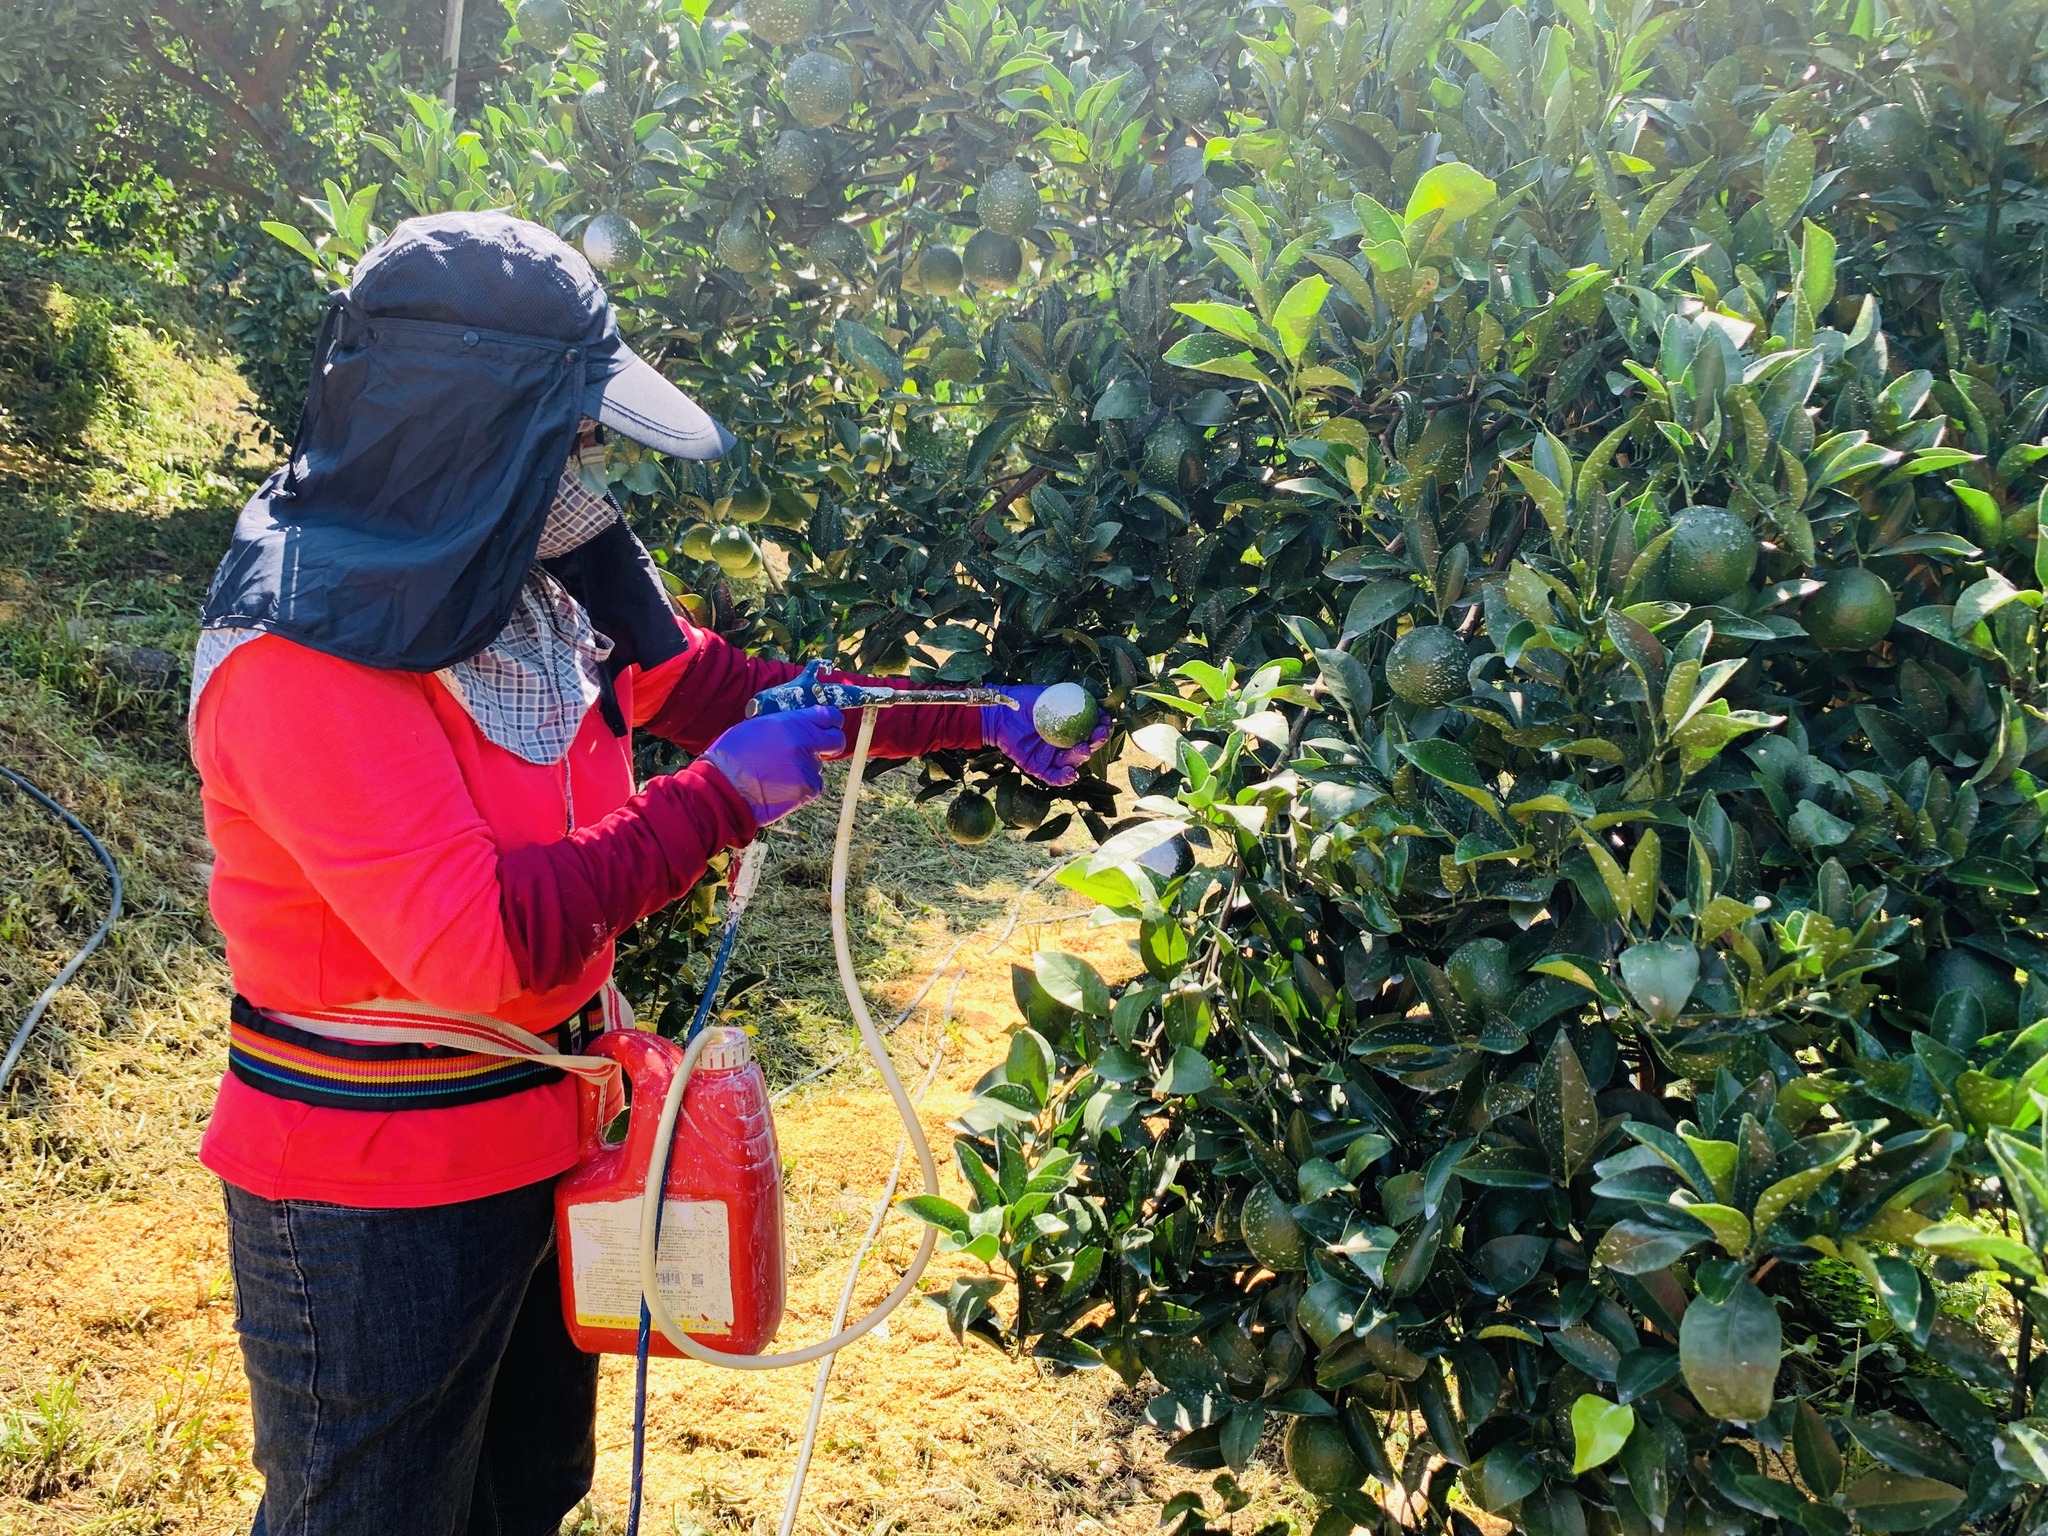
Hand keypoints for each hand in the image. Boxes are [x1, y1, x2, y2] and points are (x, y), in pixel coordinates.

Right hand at [702, 706, 843, 824]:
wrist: (724, 787)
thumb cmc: (732, 756)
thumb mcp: (756, 727)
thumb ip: (783, 726)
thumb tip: (800, 728)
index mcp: (790, 722)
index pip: (828, 715)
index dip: (834, 721)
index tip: (833, 725)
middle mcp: (803, 742)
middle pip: (836, 741)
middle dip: (832, 744)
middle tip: (822, 750)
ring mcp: (807, 766)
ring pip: (818, 766)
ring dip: (805, 769)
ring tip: (778, 775)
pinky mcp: (807, 789)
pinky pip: (813, 786)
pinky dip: (801, 788)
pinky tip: (781, 788)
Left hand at [981, 685, 1109, 785]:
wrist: (999, 712)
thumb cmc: (1024, 700)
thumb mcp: (1050, 695)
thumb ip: (1070, 698)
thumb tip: (1096, 699)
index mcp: (1070, 727)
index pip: (1091, 729)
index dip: (1101, 726)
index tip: (1106, 721)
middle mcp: (1063, 743)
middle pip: (1086, 746)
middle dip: (1096, 742)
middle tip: (1098, 734)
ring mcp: (1051, 756)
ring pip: (1072, 762)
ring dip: (1080, 757)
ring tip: (1083, 749)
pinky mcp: (1038, 767)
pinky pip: (1054, 777)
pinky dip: (1064, 778)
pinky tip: (1072, 774)